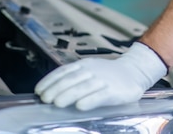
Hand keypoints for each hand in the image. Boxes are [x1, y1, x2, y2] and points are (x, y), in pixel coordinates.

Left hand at [34, 42, 167, 110]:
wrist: (134, 71)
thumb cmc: (108, 75)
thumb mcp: (90, 71)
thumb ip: (74, 80)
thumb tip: (52, 91)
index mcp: (83, 65)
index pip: (63, 71)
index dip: (49, 80)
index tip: (38, 90)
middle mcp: (91, 71)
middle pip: (70, 79)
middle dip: (55, 89)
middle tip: (44, 98)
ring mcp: (102, 80)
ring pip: (82, 87)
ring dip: (68, 94)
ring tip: (56, 103)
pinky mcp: (113, 91)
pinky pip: (100, 95)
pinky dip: (89, 100)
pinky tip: (81, 106)